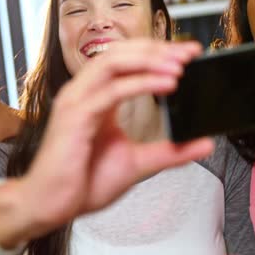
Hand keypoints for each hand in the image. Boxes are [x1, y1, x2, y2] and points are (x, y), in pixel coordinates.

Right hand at [0, 39, 213, 247]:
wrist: (51, 205)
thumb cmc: (83, 183)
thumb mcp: (137, 162)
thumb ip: (170, 151)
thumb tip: (204, 143)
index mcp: (97, 98)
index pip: (126, 62)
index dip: (157, 52)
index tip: (188, 54)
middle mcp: (84, 93)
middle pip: (120, 53)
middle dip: (157, 49)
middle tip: (188, 52)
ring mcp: (77, 101)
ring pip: (112, 63)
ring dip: (148, 60)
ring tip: (179, 65)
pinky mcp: (75, 116)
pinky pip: (110, 91)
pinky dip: (140, 83)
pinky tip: (165, 84)